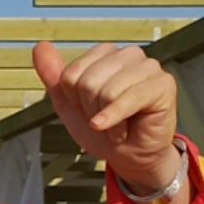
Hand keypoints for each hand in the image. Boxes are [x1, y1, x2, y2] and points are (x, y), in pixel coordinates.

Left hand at [34, 42, 180, 194]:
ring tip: (117, 126)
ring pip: (107, 91)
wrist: (128, 156)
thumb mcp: (69, 104)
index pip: (71, 74)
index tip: (90, 110)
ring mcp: (148, 67)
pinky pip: (130, 99)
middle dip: (91, 111)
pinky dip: (116, 120)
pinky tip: (117, 132)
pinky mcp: (163, 84)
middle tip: (105, 121)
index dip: (75, 101)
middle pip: (87, 83)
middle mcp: (129, 55)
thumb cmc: (103, 128)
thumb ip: (54, 76)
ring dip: (107, 119)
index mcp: (106, 54)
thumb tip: (40, 47)